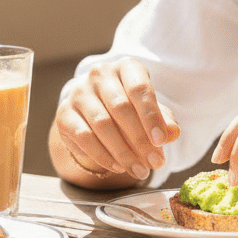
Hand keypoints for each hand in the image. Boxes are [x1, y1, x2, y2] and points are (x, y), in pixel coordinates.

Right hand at [56, 57, 179, 181]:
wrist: (96, 112)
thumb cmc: (131, 108)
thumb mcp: (150, 111)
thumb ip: (163, 120)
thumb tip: (173, 132)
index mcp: (126, 67)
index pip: (139, 88)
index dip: (151, 116)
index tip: (162, 141)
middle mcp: (100, 74)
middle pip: (121, 107)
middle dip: (140, 140)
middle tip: (155, 163)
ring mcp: (79, 92)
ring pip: (102, 124)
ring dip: (123, 152)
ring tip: (140, 171)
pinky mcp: (65, 114)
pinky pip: (84, 137)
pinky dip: (102, 155)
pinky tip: (118, 167)